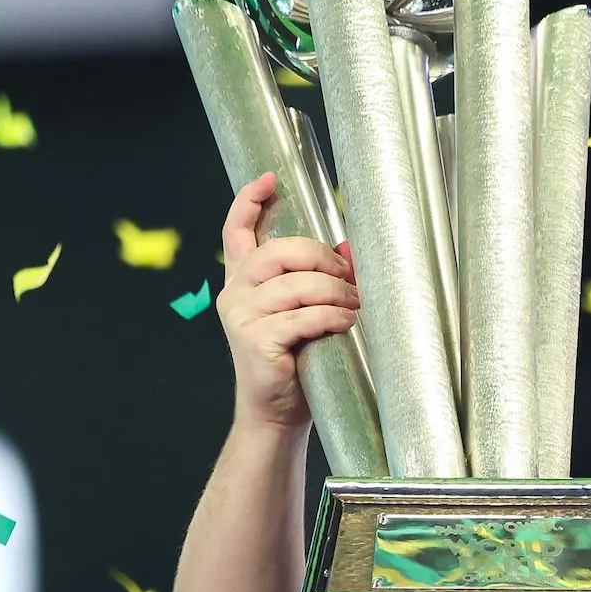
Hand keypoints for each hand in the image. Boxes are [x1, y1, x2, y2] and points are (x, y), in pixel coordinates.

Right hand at [217, 170, 360, 433]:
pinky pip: (301, 317)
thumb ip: (320, 280)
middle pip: (278, 251)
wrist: (277, 412)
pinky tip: (345, 323)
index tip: (270, 179)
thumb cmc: (296, 361)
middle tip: (348, 275)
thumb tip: (352, 248)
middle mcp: (235, 293)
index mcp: (242, 281)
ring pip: (296, 285)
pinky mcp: (253, 340)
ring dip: (335, 292)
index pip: (236, 231)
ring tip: (355, 306)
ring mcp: (240, 316)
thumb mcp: (306, 313)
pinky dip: (330, 317)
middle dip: (320, 258)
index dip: (249, 201)